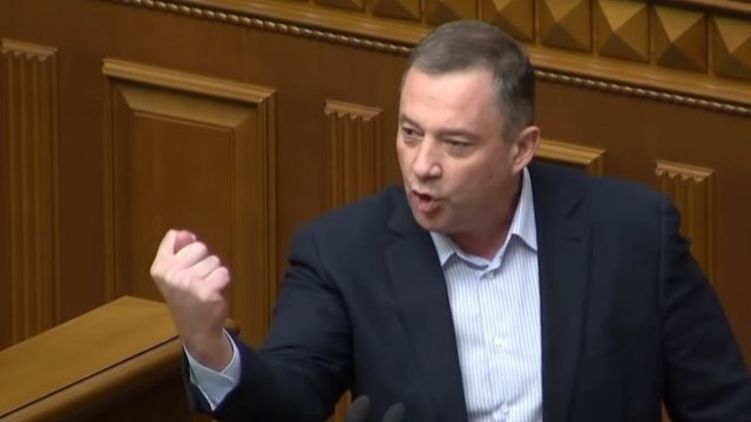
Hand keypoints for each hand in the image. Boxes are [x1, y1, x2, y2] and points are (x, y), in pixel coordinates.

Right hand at [150, 229, 232, 369]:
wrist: (196, 331)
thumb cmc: (187, 298)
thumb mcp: (175, 274)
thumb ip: (178, 251)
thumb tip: (184, 233)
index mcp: (159, 267)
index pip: (175, 236)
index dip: (186, 248)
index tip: (183, 265)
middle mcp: (170, 274)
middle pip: (199, 246)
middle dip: (203, 261)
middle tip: (196, 280)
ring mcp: (188, 283)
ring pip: (214, 260)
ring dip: (214, 273)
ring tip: (205, 288)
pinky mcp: (206, 291)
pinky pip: (223, 273)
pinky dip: (223, 282)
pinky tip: (214, 294)